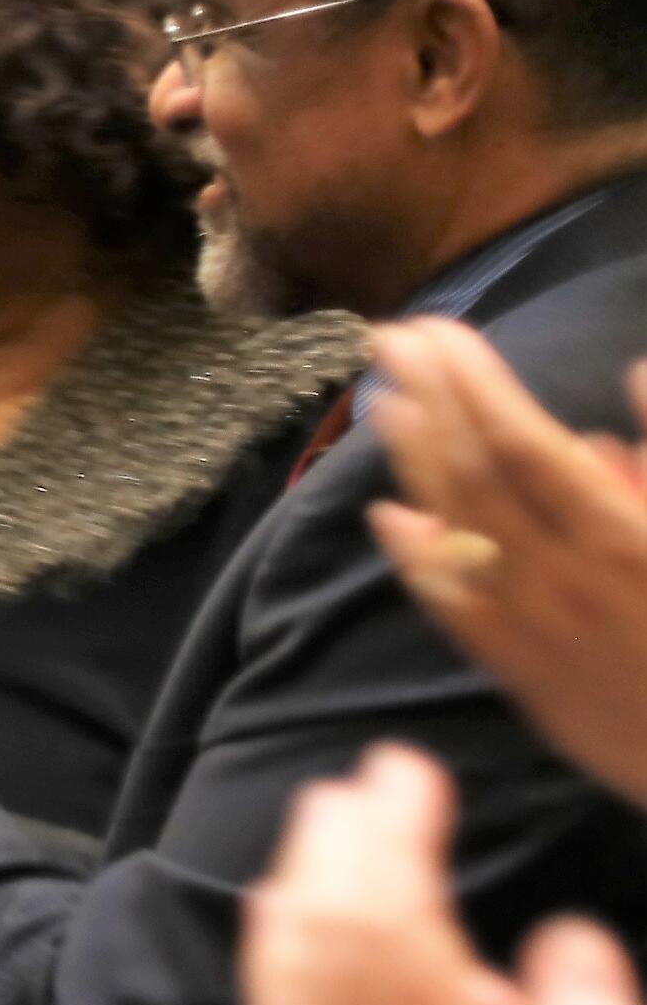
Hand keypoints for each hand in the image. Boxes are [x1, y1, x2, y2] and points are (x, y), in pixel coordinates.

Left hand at [245, 745, 646, 1004]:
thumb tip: (561, 938)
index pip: (394, 913)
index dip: (396, 832)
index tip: (405, 770)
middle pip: (324, 925)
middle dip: (340, 841)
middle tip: (362, 780)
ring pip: (286, 967)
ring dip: (301, 884)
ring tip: (324, 825)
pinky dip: (279, 952)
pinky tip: (288, 920)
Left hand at [369, 325, 646, 811]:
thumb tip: (636, 373)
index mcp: (623, 538)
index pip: (523, 443)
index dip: (473, 383)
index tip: (438, 331)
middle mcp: (565, 580)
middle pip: (473, 475)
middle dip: (430, 400)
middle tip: (392, 337)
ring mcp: (535, 629)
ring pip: (454, 532)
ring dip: (412, 461)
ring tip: (383, 400)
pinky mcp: (523, 673)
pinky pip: (454, 608)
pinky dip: (417, 558)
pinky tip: (390, 515)